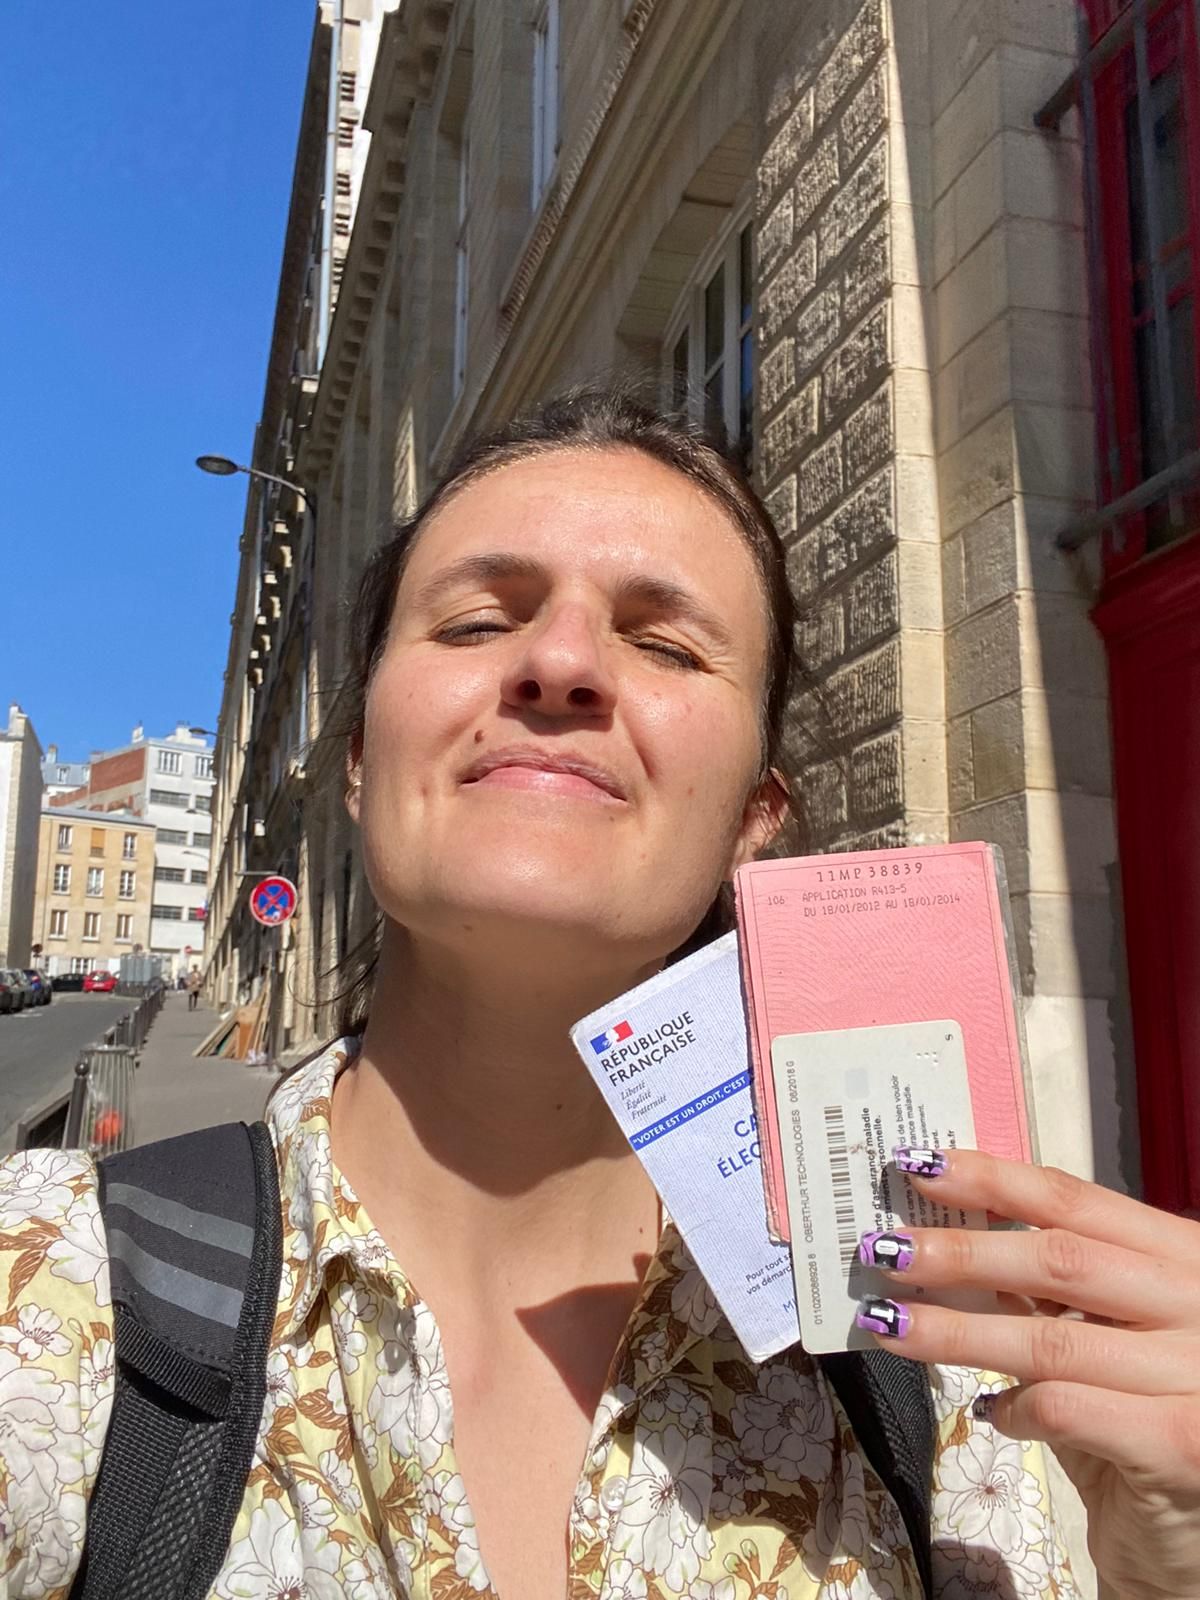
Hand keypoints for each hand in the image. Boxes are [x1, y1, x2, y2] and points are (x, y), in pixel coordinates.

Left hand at [854, 1148, 1199, 1599]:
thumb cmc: (1151, 1416)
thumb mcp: (1111, 1334)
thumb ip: (1052, 1292)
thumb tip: (947, 1245)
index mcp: (1183, 1257)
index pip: (1078, 1201)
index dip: (995, 1179)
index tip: (920, 1167)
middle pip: (1061, 1259)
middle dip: (961, 1251)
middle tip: (885, 1250)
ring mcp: (1197, 1374)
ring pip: (1051, 1338)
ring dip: (957, 1330)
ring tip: (888, 1325)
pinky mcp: (1180, 1444)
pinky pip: (1068, 1408)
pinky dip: (1016, 1406)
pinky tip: (992, 1412)